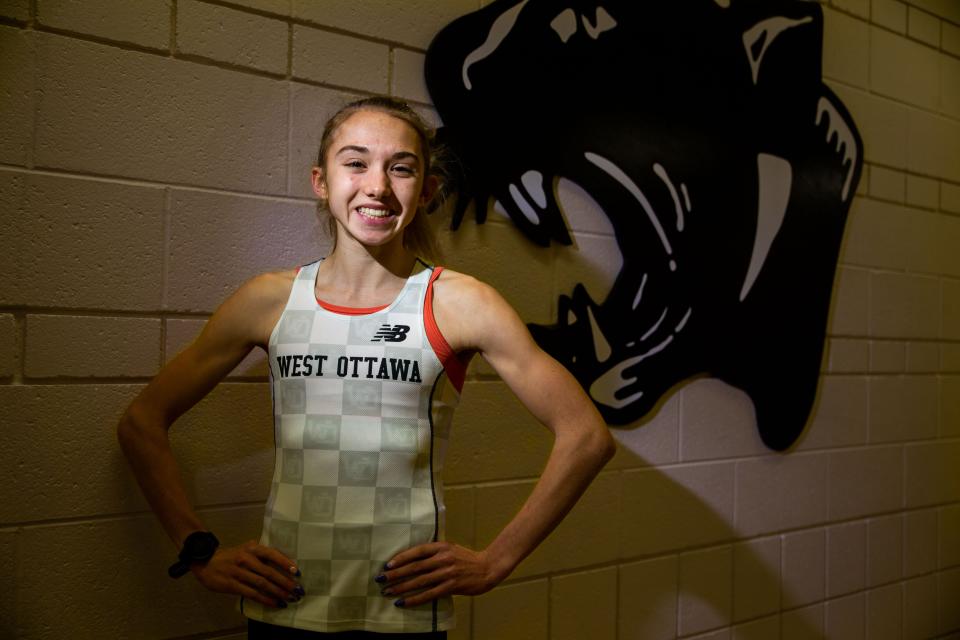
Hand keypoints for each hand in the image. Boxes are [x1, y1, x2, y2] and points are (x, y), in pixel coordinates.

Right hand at [190, 540, 304, 607]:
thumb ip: (261, 553)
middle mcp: (246, 559)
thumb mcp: (246, 548)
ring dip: (278, 592)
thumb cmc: (231, 555)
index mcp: (251, 548)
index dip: (285, 563)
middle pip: (269, 572)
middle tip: (297, 590)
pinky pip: (252, 594)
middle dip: (285, 582)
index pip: (271, 554)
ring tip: (289, 598)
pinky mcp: (232, 585)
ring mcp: (239, 572)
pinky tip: (275, 603)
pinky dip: (265, 599)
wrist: (205, 561)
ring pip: (262, 584)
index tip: (297, 572)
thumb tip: (284, 560)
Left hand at [376, 542, 503, 606]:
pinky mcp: (451, 586)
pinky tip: (404, 602)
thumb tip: (411, 560)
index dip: (401, 558)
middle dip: (395, 574)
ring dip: (401, 588)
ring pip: (419, 581)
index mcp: (441, 546)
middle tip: (380, 580)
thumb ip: (433, 552)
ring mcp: (447, 572)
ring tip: (388, 592)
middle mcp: (443, 558)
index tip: (387, 565)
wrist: (487, 568)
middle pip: (414, 567)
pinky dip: (414, 599)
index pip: (417, 551)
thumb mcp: (450, 549)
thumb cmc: (466, 559)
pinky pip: (429, 594)